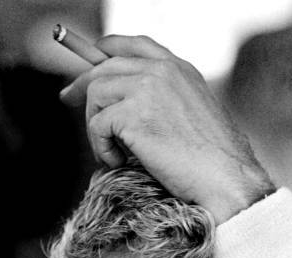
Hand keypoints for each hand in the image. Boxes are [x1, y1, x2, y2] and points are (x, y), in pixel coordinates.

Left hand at [60, 35, 274, 224]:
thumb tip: (126, 111)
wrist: (225, 179)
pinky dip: (101, 147)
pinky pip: (96, 125)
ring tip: (112, 152)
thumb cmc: (213, 162)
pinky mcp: (134, 113)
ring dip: (95, 126)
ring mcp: (148, 88)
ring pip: (95, 93)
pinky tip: (120, 162)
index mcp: (179, 69)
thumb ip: (163, 102)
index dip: (103, 50)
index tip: (87, 65)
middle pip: (104, 66)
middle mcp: (163, 71)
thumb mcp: (193, 117)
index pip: (133, 44)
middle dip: (81, 84)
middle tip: (66, 98)